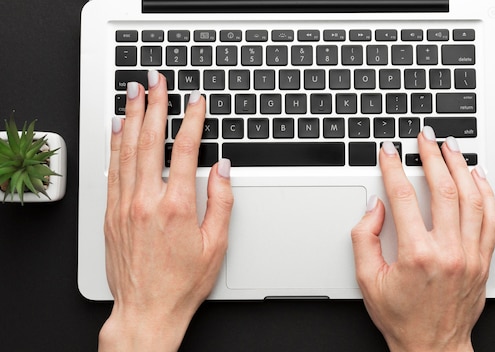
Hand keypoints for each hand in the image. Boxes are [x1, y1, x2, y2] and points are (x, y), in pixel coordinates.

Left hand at [99, 71, 232, 350]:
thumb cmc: (182, 283)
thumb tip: (222, 168)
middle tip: (157, 82)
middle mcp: (146, 202)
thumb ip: (221, 202)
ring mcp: (124, 206)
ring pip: (126, 151)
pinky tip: (117, 128)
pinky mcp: (111, 214)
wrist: (146, 310)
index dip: (191, 120)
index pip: (183, 150)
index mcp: (175, 207)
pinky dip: (114, 144)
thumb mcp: (216, 245)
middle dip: (155, 106)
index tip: (195, 101)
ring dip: (131, 117)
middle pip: (149, 141)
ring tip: (134, 92)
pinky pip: (112, 170)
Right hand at [351, 127, 494, 351]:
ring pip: (472, 198)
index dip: (394, 167)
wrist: (433, 347)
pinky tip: (479, 176)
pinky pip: (492, 218)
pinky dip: (487, 193)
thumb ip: (365, 238)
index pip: (403, 196)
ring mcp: (470, 255)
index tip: (389, 151)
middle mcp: (448, 251)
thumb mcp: (367, 280)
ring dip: (461, 167)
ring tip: (452, 147)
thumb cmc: (401, 317)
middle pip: (443, 189)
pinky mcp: (483, 261)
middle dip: (432, 156)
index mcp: (416, 254)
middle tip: (425, 137)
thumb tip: (375, 207)